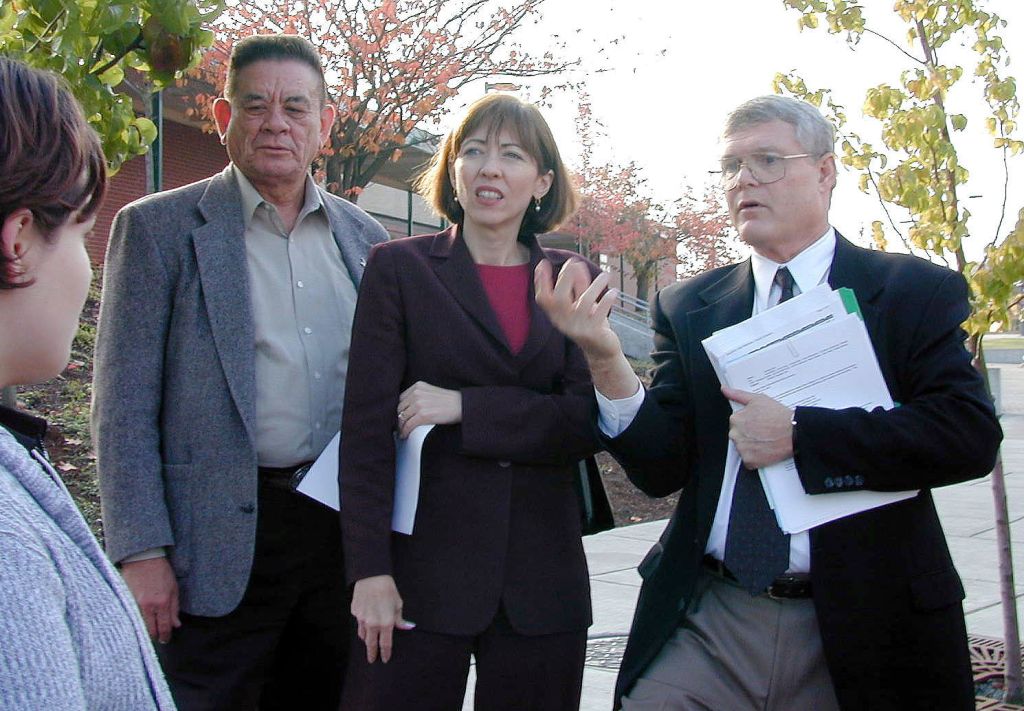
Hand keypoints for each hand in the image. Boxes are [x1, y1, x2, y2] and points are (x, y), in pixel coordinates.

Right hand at [120, 557, 180, 642]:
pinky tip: (137, 622)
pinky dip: (134, 622)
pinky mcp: (125, 601)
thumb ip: (174, 608)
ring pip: (138, 627)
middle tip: (157, 637)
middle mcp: (147, 606)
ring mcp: (134, 604)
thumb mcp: (174, 588)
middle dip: (154, 636)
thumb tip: (176, 625)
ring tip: (148, 631)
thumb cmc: (161, 572)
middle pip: (149, 631)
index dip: (165, 636)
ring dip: (144, 630)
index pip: (164, 627)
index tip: (166, 640)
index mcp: (162, 603)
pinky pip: (129, 618)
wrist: (143, 558)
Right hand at [351, 575, 415, 662]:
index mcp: (386, 623)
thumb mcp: (398, 604)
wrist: (372, 576)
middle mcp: (373, 623)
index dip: (385, 653)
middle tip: (372, 659)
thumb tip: (407, 627)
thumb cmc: (388, 590)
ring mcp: (362, 618)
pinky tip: (366, 619)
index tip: (385, 659)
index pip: (385, 644)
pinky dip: (362, 624)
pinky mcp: (355, 612)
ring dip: (366, 639)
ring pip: (363, 634)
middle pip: (371, 644)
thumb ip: (400, 619)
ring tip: (368, 641)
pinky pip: (359, 622)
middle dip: (372, 653)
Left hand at [396, 381, 461, 438]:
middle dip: (398, 419)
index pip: (400, 399)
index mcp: (417, 386)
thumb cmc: (449, 401)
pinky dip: (405, 432)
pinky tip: (404, 435)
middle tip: (398, 426)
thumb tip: (406, 409)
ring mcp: (419, 404)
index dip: (398, 410)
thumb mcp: (430, 392)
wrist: (461, 405)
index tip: (398, 416)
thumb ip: (418, 396)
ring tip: (400, 432)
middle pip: (399, 408)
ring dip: (400, 427)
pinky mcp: (423, 415)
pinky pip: (408, 425)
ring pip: (402, 418)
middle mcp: (416, 393)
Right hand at [535, 259, 637, 399]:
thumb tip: (575, 263)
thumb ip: (578, 286)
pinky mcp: (593, 333)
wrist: (601, 352)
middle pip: (559, 298)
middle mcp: (563, 322)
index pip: (543, 298)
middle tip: (574, 262)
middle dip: (565, 278)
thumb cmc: (590, 323)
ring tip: (606, 275)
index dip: (541, 281)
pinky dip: (607, 301)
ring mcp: (578, 328)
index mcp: (556, 315)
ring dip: (596, 286)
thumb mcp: (582, 304)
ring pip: (584, 302)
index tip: (543, 263)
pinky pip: (600, 313)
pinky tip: (613, 292)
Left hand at [722, 386, 793, 468]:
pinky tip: (766, 451)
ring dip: (751, 446)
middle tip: (764, 433)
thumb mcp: (758, 399)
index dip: (749, 423)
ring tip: (766, 441)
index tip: (759, 423)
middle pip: (738, 436)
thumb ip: (738, 394)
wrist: (794, 432)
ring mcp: (742, 449)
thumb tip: (724, 389)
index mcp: (735, 420)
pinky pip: (749, 460)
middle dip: (748, 435)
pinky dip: (756, 458)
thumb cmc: (778, 415)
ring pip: (743, 448)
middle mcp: (735, 435)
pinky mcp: (749, 461)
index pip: (736, 423)